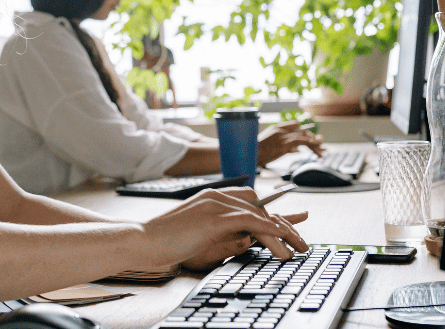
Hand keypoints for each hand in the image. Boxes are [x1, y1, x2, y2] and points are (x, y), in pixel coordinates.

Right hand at [141, 187, 307, 270]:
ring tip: (298, 249)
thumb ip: (217, 229)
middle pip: (261, 207)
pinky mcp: (214, 218)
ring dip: (284, 232)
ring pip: (260, 214)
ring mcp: (215, 205)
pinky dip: (270, 232)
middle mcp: (216, 196)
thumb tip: (240, 239)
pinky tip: (282, 244)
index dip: (273, 214)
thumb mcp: (196, 232)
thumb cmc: (164, 240)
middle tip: (301, 243)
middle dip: (285, 224)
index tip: (290, 227)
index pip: (251, 200)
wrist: (142, 240)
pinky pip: (251, 222)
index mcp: (212, 197)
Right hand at [258, 121, 323, 164]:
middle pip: (301, 131)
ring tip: (322, 151)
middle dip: (312, 137)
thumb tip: (296, 150)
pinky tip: (317, 151)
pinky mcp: (284, 144)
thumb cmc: (255, 153)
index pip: (294, 124)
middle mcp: (281, 130)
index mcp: (276, 129)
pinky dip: (312, 146)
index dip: (303, 131)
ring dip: (315, 144)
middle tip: (320, 143)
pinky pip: (302, 143)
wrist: (248, 154)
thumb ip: (284, 147)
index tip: (310, 137)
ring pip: (304, 137)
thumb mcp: (270, 147)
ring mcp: (283, 137)